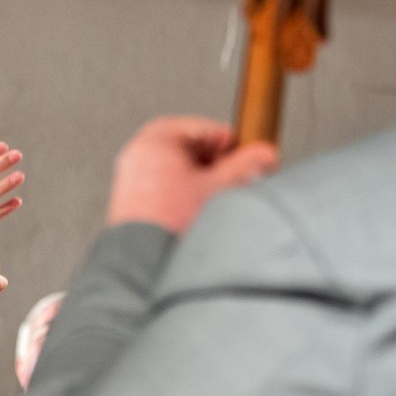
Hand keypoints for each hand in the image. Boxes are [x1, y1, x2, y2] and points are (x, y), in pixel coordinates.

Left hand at [106, 117, 277, 233]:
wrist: (146, 266)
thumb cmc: (171, 224)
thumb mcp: (220, 189)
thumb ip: (247, 166)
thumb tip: (263, 156)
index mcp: (156, 140)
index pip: (207, 129)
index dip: (233, 147)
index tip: (249, 160)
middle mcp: (138, 157)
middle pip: (193, 152)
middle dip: (219, 169)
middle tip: (236, 184)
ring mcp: (132, 183)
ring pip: (181, 175)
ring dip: (204, 188)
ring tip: (217, 206)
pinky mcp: (134, 208)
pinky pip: (168, 195)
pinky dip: (186, 202)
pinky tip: (198, 221)